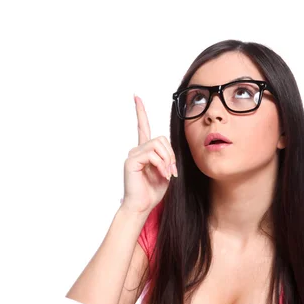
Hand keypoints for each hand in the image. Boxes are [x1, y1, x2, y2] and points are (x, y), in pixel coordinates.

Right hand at [121, 95, 177, 214]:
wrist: (142, 206)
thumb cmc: (153, 191)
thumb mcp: (166, 170)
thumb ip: (167, 157)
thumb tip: (169, 149)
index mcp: (144, 150)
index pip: (143, 127)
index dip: (140, 112)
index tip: (136, 97)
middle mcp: (137, 149)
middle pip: (161, 139)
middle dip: (171, 155)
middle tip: (172, 171)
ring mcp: (133, 154)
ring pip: (158, 145)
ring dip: (167, 160)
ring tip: (166, 174)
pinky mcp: (131, 160)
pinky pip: (152, 154)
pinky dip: (161, 164)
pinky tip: (162, 175)